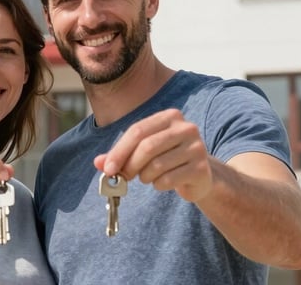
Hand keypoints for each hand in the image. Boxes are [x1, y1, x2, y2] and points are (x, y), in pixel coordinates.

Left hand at [93, 109, 211, 201]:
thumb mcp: (142, 151)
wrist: (199, 174)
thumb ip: (120, 155)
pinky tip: (162, 182)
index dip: (120, 150)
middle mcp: (186, 128)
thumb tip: (98, 163)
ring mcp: (197, 148)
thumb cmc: (166, 158)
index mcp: (170, 116)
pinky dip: (158, 185)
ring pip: (157, 165)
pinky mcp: (201, 168)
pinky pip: (169, 180)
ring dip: (145, 176)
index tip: (108, 169)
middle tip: (123, 177)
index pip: (138, 130)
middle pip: (147, 147)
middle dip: (130, 165)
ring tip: (148, 176)